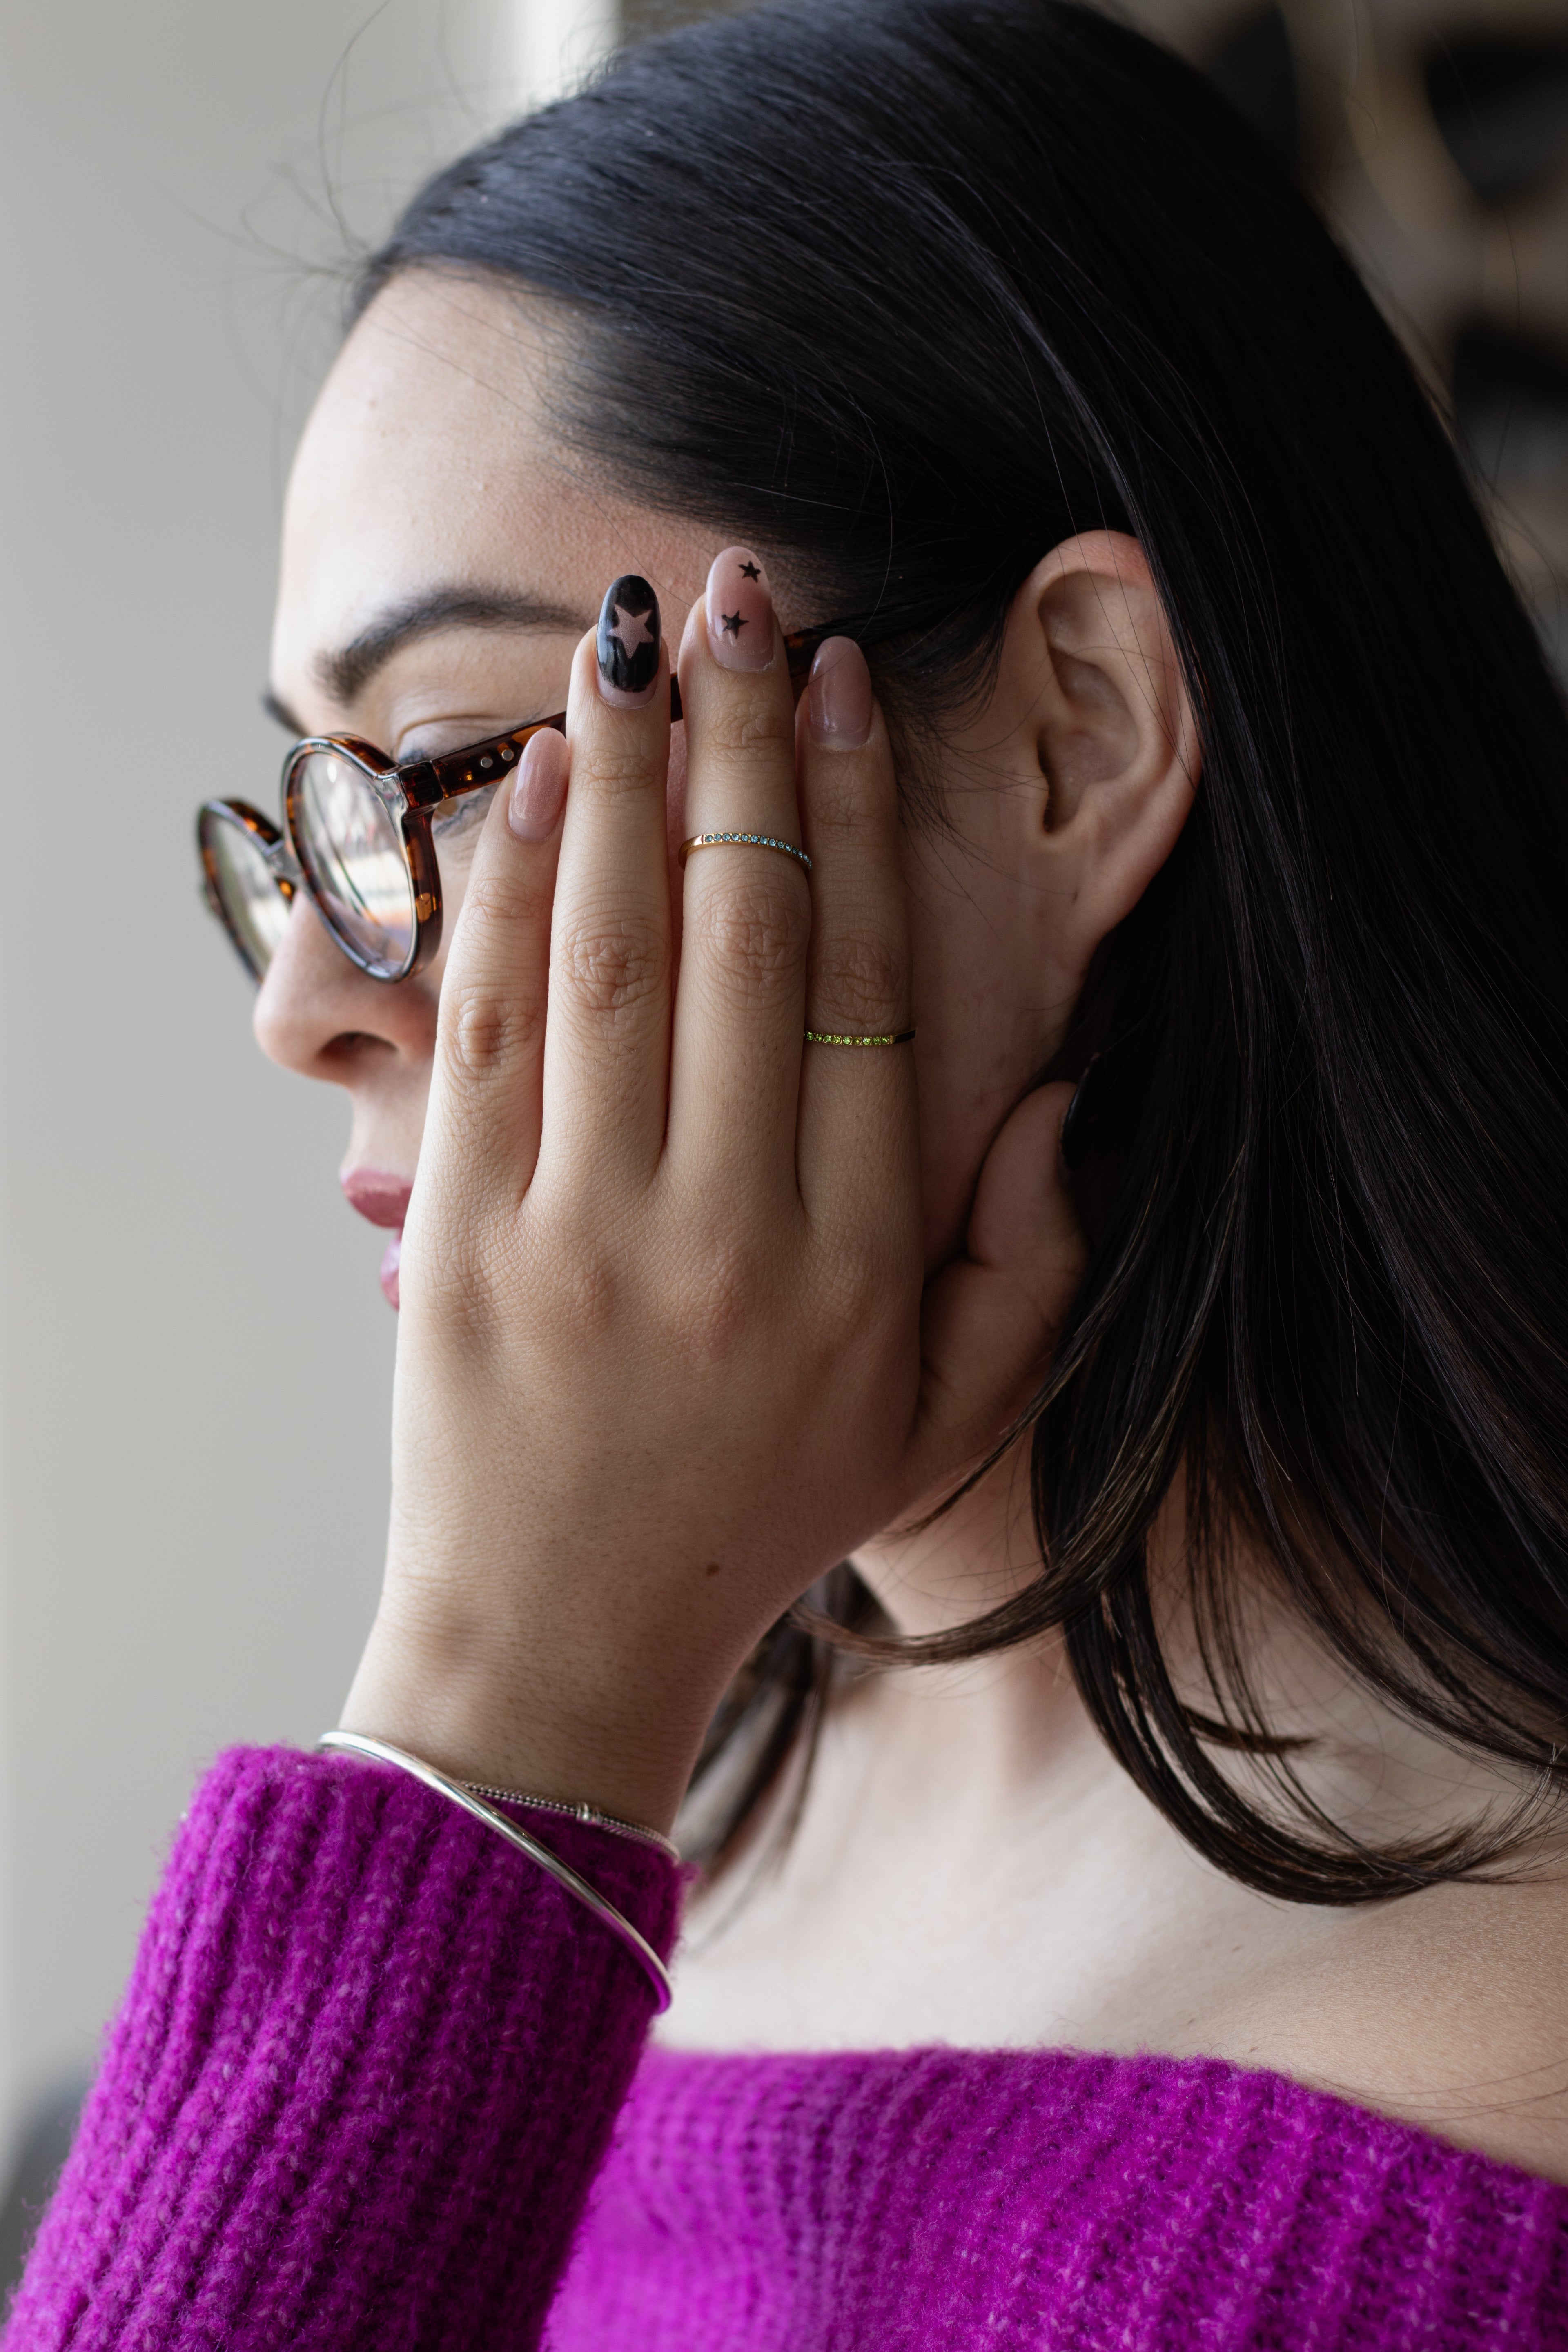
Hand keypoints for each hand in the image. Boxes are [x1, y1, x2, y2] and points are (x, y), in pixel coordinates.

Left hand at [343, 551, 1084, 1831]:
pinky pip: (493, 1027)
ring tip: (637, 643)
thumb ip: (1035, 1268)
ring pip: (611, 948)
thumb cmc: (762, 1514)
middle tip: (746, 599)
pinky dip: (508, 894)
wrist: (562, 1640)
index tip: (846, 691)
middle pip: (741, 931)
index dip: (857, 819)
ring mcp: (585, 1225)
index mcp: (856, 1258)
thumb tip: (1050, 1098)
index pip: (862, 983)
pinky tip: (528, 785)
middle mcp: (728, 1223)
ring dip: (624, 777)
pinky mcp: (468, 1235)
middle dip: (745, 744)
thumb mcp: (946, 1420)